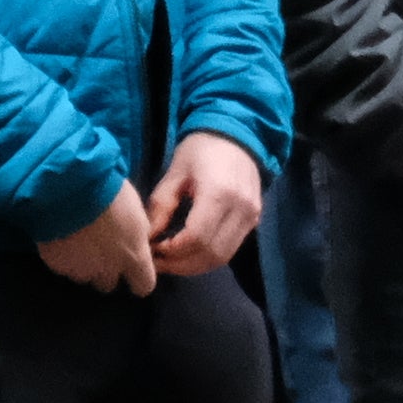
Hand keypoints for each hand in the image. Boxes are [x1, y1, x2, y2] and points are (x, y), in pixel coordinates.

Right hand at [40, 182, 157, 294]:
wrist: (69, 189)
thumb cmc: (111, 194)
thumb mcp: (137, 214)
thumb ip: (137, 236)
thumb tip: (136, 243)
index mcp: (134, 257)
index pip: (143, 286)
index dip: (139, 280)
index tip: (133, 273)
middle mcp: (108, 270)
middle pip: (108, 285)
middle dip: (105, 273)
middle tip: (99, 253)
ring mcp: (80, 269)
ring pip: (83, 277)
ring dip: (82, 266)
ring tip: (77, 244)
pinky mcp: (56, 264)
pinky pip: (62, 267)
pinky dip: (63, 258)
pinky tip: (61, 240)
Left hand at [146, 133, 262, 274]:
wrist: (238, 136)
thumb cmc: (201, 150)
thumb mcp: (174, 174)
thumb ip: (161, 207)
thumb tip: (147, 239)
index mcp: (219, 194)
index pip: (196, 238)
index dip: (172, 251)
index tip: (152, 250)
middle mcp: (241, 210)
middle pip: (212, 254)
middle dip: (181, 264)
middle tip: (157, 262)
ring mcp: (252, 217)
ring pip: (223, 256)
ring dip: (195, 265)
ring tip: (171, 261)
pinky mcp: (254, 221)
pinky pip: (230, 248)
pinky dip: (208, 257)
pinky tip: (189, 252)